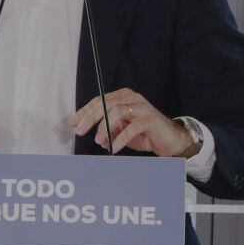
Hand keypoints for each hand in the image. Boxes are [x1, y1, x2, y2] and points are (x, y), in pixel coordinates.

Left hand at [68, 88, 191, 156]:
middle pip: (106, 103)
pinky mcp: (150, 119)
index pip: (100, 100)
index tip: (73, 122)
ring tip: (99, 141)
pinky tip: (113, 147)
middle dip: (90, 118)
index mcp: (123, 97)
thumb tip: (90, 133)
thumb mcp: (121, 131)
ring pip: (117, 112)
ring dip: (104, 128)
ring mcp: (142, 107)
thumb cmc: (145, 134)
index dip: (85, 111)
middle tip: (80, 131)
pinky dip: (120, 138)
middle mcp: (132, 98)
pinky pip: (131, 127)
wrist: (170, 140)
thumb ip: (107, 129)